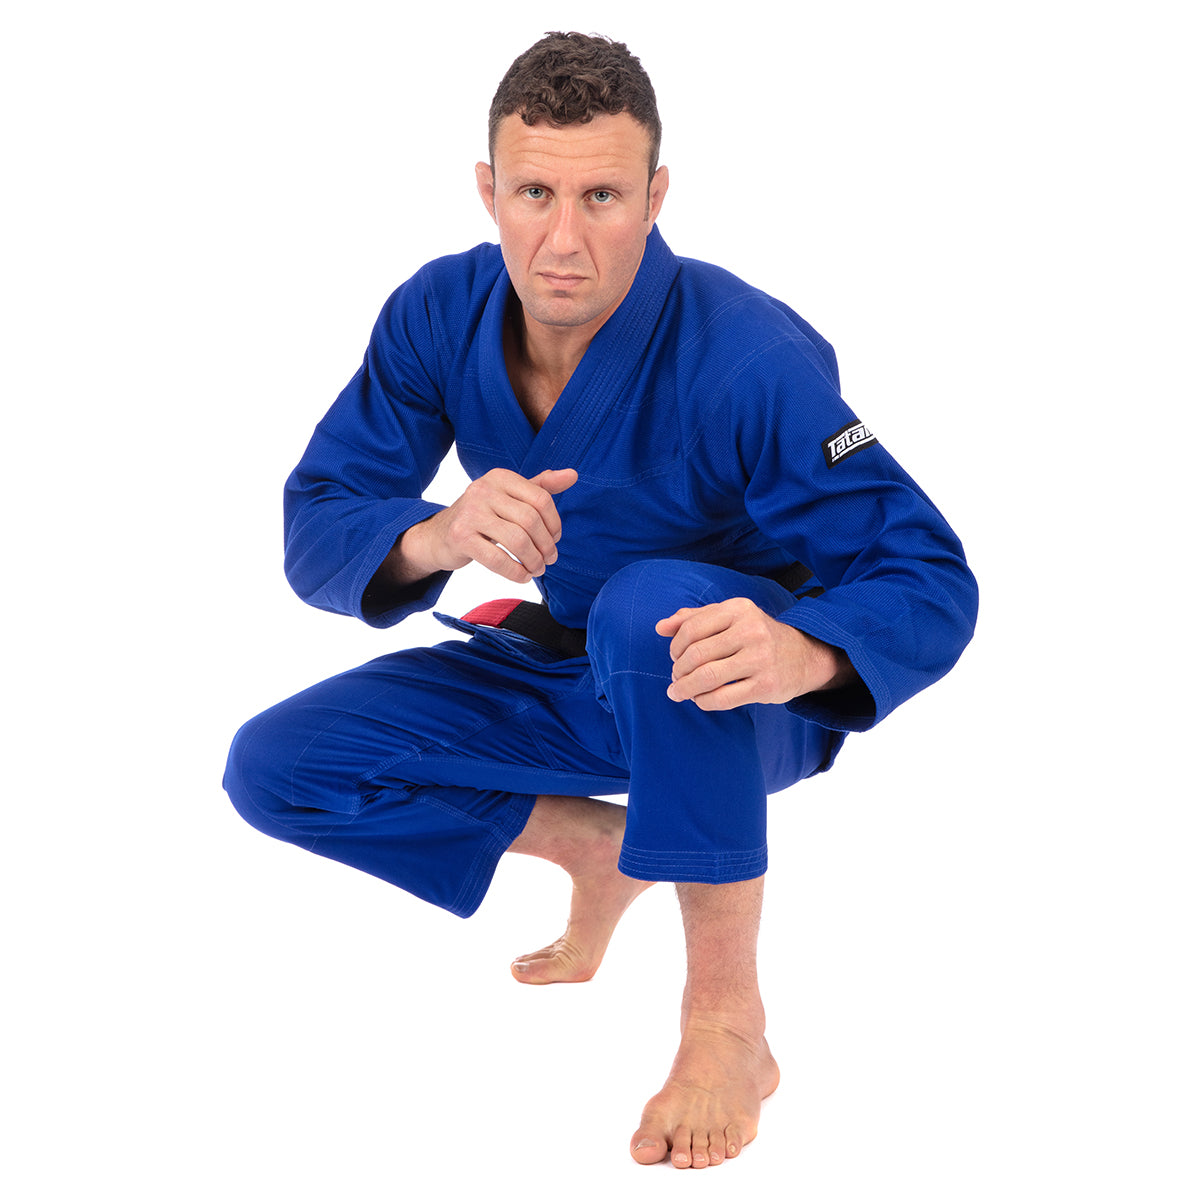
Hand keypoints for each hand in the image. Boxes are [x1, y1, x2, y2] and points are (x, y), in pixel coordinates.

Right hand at [400, 467, 576, 584]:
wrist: (439, 535)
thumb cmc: (482, 516)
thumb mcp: (510, 496)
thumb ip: (540, 486)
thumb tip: (573, 474)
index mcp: (500, 477)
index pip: (541, 498)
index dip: (554, 523)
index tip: (555, 539)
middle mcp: (483, 489)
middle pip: (531, 520)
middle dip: (546, 545)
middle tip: (550, 560)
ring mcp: (470, 513)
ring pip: (518, 540)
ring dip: (534, 561)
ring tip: (538, 569)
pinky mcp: (460, 537)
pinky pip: (498, 559)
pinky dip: (516, 572)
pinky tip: (522, 576)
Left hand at [655, 598, 854, 710]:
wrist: (803, 656)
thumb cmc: (756, 636)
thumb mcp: (730, 618)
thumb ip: (694, 618)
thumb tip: (660, 627)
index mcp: (739, 609)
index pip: (691, 628)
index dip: (675, 646)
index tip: (675, 658)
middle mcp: (751, 630)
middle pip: (696, 654)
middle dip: (678, 670)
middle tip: (675, 678)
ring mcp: (761, 658)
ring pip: (707, 677)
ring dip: (685, 688)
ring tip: (678, 692)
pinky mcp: (766, 685)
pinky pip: (722, 698)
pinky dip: (703, 701)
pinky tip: (699, 700)